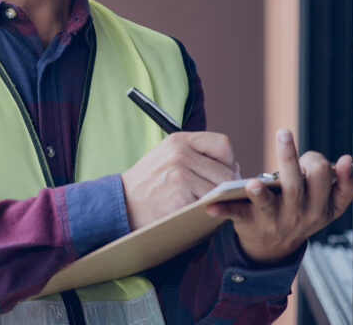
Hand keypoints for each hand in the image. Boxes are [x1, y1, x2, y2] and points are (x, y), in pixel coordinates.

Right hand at [121, 132, 236, 229]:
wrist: (120, 204)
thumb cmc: (147, 184)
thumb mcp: (166, 157)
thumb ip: (195, 156)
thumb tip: (232, 166)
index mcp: (179, 141)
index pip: (222, 144)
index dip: (228, 161)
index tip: (223, 173)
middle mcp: (180, 154)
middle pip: (225, 171)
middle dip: (227, 187)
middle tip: (219, 196)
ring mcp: (180, 175)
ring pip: (220, 190)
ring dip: (218, 201)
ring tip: (207, 205)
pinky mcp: (180, 196)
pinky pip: (208, 205)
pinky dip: (208, 211)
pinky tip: (197, 212)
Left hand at [206, 130, 352, 264]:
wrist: (273, 249)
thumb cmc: (302, 214)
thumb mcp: (329, 205)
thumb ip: (345, 184)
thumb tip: (348, 160)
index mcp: (322, 207)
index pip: (329, 183)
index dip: (330, 168)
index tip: (330, 158)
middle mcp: (300, 215)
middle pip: (297, 187)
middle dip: (290, 160)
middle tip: (283, 133)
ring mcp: (275, 221)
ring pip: (268, 205)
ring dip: (260, 194)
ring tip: (253, 183)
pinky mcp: (251, 225)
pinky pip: (236, 216)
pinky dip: (224, 210)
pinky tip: (211, 205)